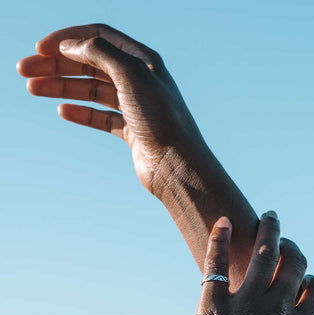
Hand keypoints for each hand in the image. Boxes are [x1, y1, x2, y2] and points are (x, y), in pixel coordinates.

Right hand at [17, 24, 204, 192]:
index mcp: (144, 61)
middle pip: (91, 64)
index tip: (41, 48)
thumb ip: (100, 53)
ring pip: (93, 91)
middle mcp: (140, 81)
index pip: (100, 38)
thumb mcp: (131, 75)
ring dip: (63, 88)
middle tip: (24, 71)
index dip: (69, 39)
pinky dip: (82, 113)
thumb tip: (71, 45)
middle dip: (57, 65)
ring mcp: (136, 107)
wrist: (178, 165)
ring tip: (33, 89)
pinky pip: (102, 117)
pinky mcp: (133, 132)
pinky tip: (63, 111)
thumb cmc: (161, 119)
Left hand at [181, 212, 313, 314]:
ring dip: (270, 231)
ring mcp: (245, 307)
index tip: (309, 284)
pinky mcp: (212, 309)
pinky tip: (224, 222)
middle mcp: (278, 311)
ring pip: (264, 255)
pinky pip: (217, 264)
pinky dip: (220, 240)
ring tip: (270, 217)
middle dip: (297, 250)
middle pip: (295, 265)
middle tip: (290, 243)